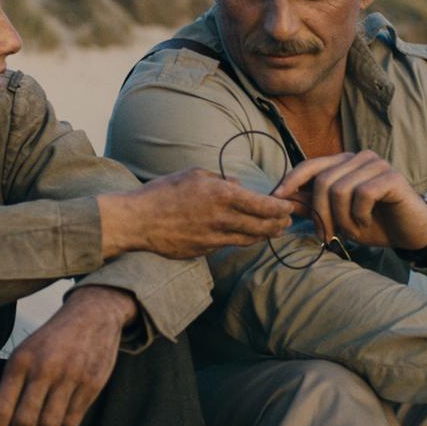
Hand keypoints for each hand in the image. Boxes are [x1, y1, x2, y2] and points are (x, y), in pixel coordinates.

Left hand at [0, 285, 134, 425]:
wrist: (93, 313)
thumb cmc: (53, 338)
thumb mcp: (26, 350)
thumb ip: (14, 383)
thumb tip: (0, 425)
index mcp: (20, 361)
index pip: (1, 409)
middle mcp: (43, 369)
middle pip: (25, 422)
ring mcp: (69, 377)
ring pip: (49, 425)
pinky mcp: (91, 384)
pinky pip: (72, 421)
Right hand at [98, 167, 293, 259]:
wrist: (137, 221)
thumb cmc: (163, 192)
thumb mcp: (193, 175)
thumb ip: (220, 180)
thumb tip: (238, 186)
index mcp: (221, 195)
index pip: (263, 205)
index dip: (281, 208)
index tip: (289, 206)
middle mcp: (222, 219)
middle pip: (262, 226)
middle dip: (279, 224)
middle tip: (287, 221)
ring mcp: (213, 238)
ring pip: (249, 239)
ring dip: (265, 235)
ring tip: (274, 230)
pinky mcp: (204, 251)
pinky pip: (229, 245)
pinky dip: (241, 240)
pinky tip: (246, 236)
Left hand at [270, 150, 426, 249]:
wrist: (411, 233)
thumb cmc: (374, 223)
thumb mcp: (337, 218)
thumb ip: (313, 205)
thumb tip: (283, 200)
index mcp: (343, 163)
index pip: (309, 165)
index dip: (290, 181)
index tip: (276, 200)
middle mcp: (358, 158)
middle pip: (322, 181)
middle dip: (319, 213)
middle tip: (325, 236)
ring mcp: (376, 164)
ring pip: (339, 189)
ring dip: (341, 218)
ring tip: (351, 231)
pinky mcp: (391, 176)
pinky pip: (362, 195)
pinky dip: (359, 215)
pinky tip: (366, 222)